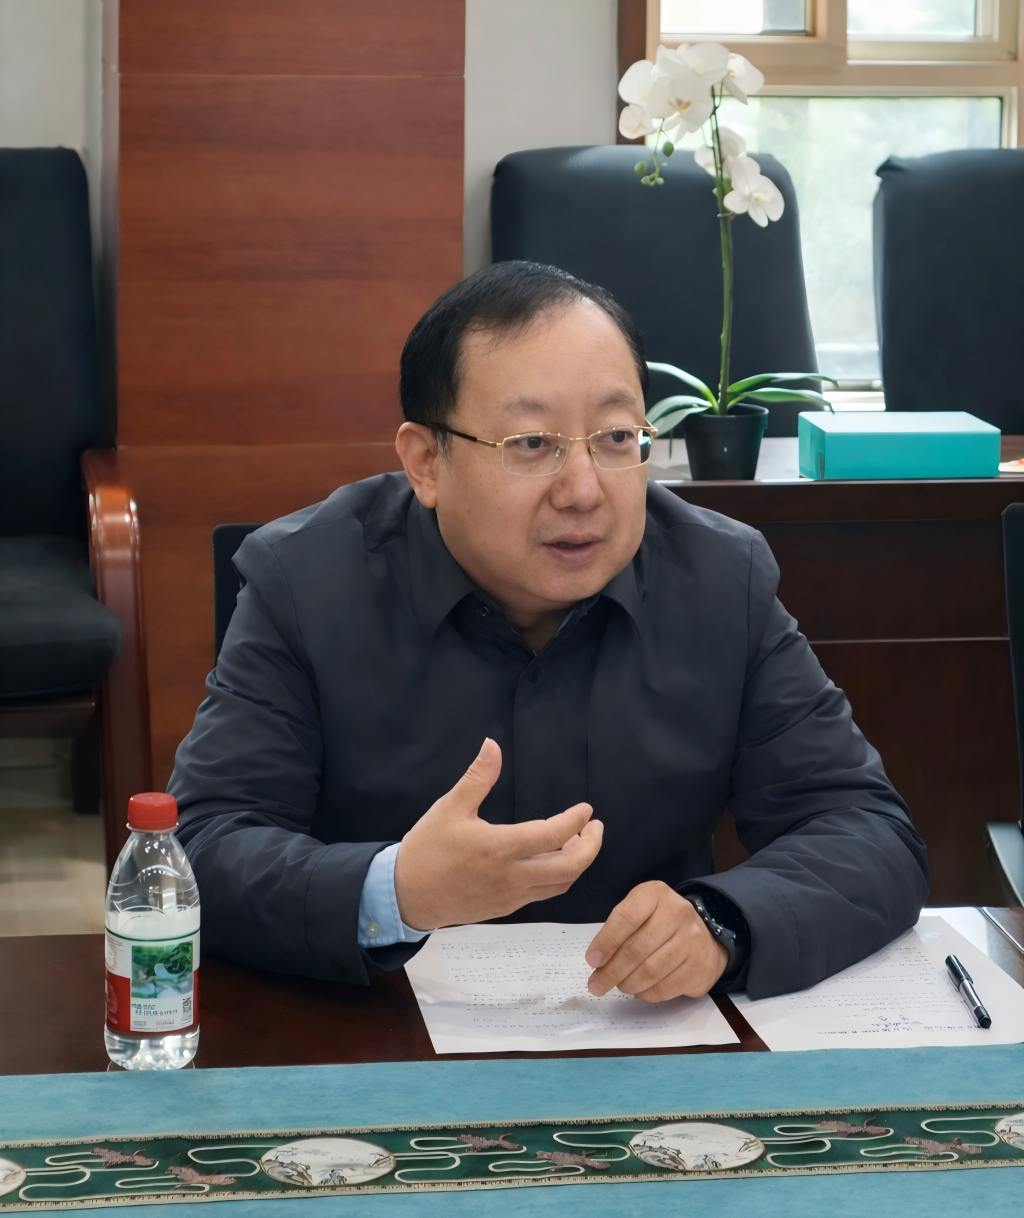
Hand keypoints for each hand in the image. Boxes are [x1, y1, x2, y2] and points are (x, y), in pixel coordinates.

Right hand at [393, 737, 603, 930]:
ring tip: (579, 842)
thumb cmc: (427, 850)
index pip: (554, 835)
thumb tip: (492, 745)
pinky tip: (552, 860)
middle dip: (591, 848)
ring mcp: (511, 896)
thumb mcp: (449, 807)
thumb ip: (478, 777)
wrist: (406, 896)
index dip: (576, 822)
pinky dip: (558, 877)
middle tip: (595, 828)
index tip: (586, 810)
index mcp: (500, 848)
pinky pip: (542, 894)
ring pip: (559, 885)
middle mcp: (512, 876)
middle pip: (570, 868)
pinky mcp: (506, 908)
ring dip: (577, 864)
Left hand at [585, 881, 728, 1002]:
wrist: (706, 936)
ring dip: (628, 984)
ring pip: (650, 971)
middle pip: (637, 949)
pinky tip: (639, 990)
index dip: (606, 941)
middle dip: (612, 971)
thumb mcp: (641, 911)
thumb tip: (597, 961)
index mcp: (656, 894)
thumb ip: (619, 929)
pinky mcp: (700, 968)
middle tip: (596, 984)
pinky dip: (646, 993)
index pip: (627, 917)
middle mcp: (678, 913)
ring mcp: (692, 941)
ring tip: (619, 986)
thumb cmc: (662, 923)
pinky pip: (665, 988)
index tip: (592, 960)